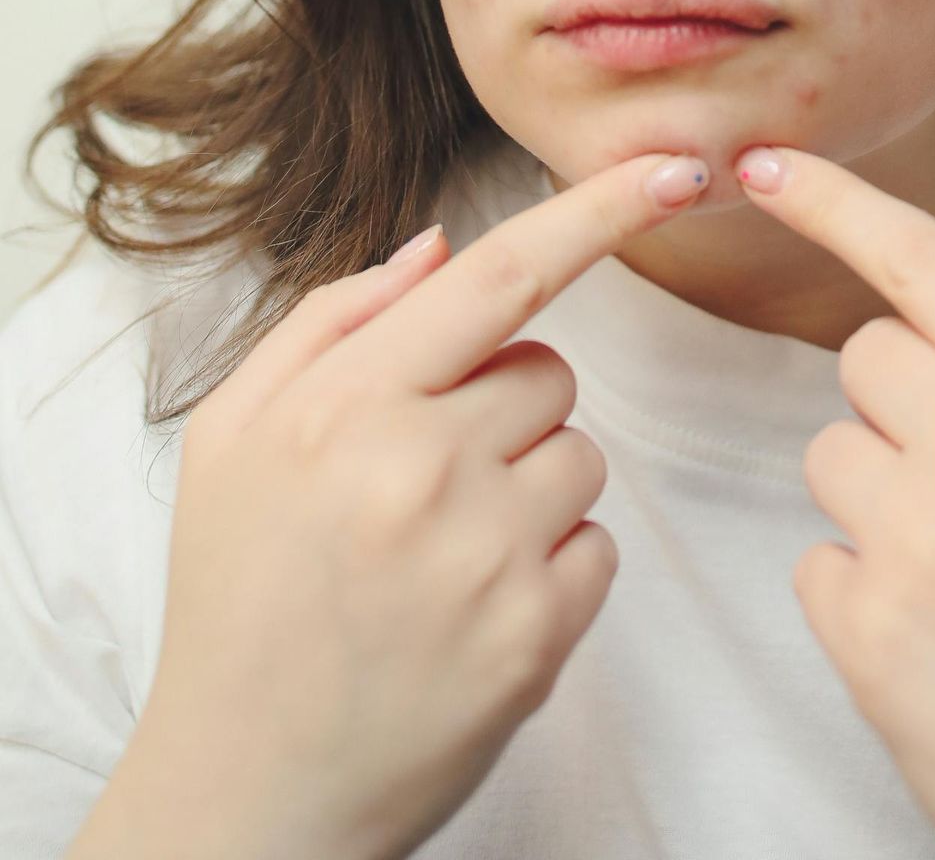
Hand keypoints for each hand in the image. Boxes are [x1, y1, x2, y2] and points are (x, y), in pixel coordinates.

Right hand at [127, 150, 711, 859]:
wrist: (246, 793)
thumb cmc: (241, 597)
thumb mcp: (233, 436)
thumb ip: (333, 323)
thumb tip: (440, 248)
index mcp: (347, 405)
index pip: (503, 277)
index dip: (598, 211)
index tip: (674, 167)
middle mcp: (423, 468)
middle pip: (549, 372)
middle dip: (505, 406)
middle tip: (422, 483)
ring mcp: (486, 556)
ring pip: (582, 457)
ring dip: (531, 487)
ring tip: (440, 553)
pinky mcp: (536, 636)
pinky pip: (597, 546)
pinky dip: (552, 567)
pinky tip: (471, 608)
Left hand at [731, 145, 934, 859]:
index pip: (923, 258)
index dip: (833, 200)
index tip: (761, 162)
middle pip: (867, 355)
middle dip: (906, 403)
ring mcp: (919, 536)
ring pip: (832, 450)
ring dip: (880, 496)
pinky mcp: (865, 628)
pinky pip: (817, 557)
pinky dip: (863, 591)